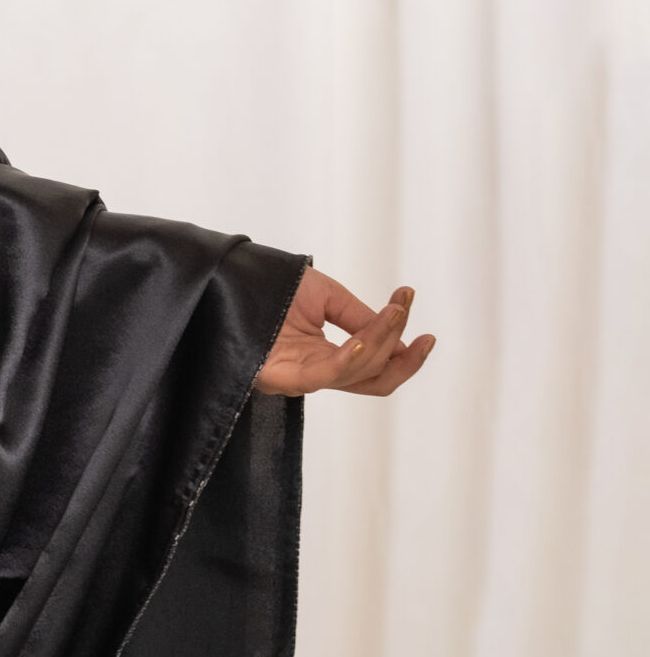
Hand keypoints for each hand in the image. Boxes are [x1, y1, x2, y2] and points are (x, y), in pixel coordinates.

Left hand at [255, 269, 435, 398]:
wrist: (228, 276)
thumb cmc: (270, 285)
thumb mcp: (327, 296)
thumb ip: (361, 317)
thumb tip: (395, 331)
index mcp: (325, 356)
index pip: (375, 367)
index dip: (405, 354)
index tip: (427, 332)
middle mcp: (315, 371)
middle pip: (373, 380)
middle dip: (404, 360)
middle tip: (424, 336)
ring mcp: (298, 377)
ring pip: (355, 375)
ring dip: (381, 344)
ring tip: (395, 314)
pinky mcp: (281, 376)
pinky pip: (324, 375)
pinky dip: (350, 358)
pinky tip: (365, 339)